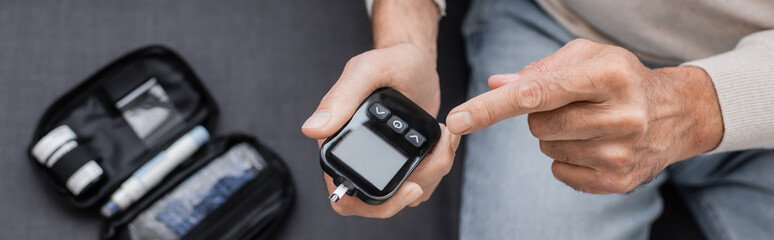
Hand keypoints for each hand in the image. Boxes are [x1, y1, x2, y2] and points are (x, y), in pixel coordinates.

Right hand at [302, 43, 459, 217]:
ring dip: (434, 173)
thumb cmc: (390, 62)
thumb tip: (311, 130)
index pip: (345, 197)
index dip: (376, 204)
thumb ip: (340, 98)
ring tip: (444, 139)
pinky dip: (438, 167)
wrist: (416, 61)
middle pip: (382, 203)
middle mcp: (356, 158)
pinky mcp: (404, 162)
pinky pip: (422, 183)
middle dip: (417, 186)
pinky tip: (445, 141)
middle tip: (439, 158)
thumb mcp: (366, 72)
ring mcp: (382, 163)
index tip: (411, 187)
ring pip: (407, 195)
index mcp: (338, 144)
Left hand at [446, 39, 722, 193]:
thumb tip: (495, 86)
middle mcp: (620, 115)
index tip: (457, 120)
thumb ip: (538, 70)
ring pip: (547, 148)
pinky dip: (565, 158)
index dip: (491, 108)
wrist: (675, 112)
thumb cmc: (620, 78)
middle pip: (537, 125)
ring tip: (589, 123)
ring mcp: (621, 152)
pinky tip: (594, 144)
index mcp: (609, 76)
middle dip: (541, 114)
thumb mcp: (586, 58)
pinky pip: (559, 171)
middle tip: (572, 105)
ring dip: (555, 136)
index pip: (536, 94)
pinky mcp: (619, 180)